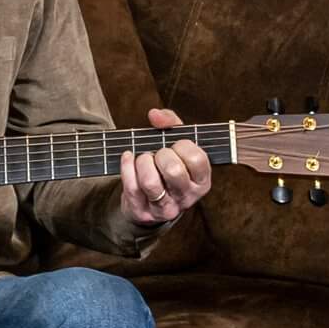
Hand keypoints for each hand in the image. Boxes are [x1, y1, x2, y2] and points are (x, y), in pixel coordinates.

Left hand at [121, 107, 212, 226]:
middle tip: (158, 153)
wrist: (149, 203)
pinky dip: (126, 167)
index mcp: (201, 181)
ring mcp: (165, 208)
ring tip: (143, 158)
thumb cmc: (167, 167)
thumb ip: (171, 124)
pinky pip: (131, 187)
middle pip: (173, 170)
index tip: (176, 145)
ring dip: (142, 162)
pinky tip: (128, 158)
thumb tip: (155, 115)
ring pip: (150, 182)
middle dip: (161, 155)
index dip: (183, 146)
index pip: (197, 159)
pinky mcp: (143, 213)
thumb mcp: (177, 146)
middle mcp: (186, 197)